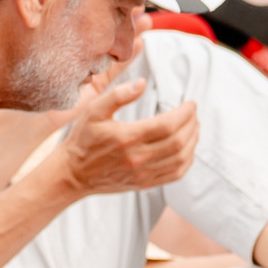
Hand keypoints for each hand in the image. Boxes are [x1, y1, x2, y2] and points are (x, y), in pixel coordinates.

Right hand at [55, 71, 198, 194]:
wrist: (73, 174)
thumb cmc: (83, 139)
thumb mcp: (94, 110)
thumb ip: (118, 95)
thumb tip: (142, 84)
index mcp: (127, 138)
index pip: (168, 124)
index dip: (185, 113)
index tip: (190, 103)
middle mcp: (138, 158)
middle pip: (178, 141)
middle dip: (191, 124)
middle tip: (193, 113)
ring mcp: (143, 174)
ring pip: (180, 158)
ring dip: (193, 141)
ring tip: (194, 127)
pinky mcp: (145, 183)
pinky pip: (175, 174)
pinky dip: (187, 160)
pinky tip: (187, 148)